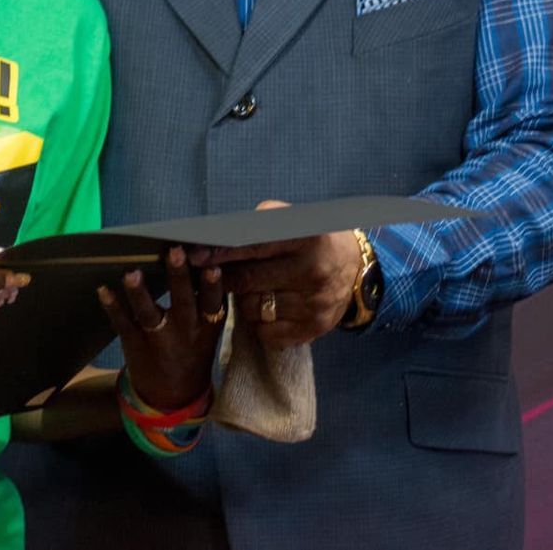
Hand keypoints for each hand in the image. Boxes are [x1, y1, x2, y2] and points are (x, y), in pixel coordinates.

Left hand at [99, 246, 224, 409]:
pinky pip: (123, 323)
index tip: (212, 266)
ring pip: (149, 314)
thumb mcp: (209, 330)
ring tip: (132, 274)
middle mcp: (185, 331)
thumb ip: (208, 299)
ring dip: (140, 293)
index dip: (213, 286)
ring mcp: (158, 339)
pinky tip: (103, 290)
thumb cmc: (193, 350)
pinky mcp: (134, 343)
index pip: (212, 303)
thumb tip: (206, 256)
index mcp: (207, 325)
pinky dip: (112, 307)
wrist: (174, 397)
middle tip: (175, 252)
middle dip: (179, 278)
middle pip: (183, 302)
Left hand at [190, 200, 360, 348]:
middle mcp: (312, 272)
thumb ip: (258, 225)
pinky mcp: (314, 328)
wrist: (356, 270)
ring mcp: (314, 304)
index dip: (222, 252)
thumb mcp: (294, 220)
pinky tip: (265, 308)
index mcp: (307, 238)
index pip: (253, 246)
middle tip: (210, 274)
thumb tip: (215, 238)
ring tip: (248, 289)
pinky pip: (266, 332)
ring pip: (253, 309)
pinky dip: (258, 322)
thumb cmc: (313, 240)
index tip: (196, 256)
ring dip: (242, 300)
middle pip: (248, 281)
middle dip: (225, 278)